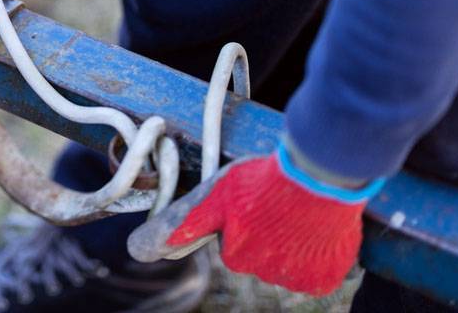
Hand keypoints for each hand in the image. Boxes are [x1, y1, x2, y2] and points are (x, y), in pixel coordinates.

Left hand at [128, 144, 382, 295]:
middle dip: (266, 231)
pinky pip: (315, 269)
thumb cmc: (262, 181)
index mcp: (234, 254)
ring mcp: (291, 277)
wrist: (319, 178)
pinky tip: (315, 228)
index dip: (242, 222)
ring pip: (287, 259)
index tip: (253, 207)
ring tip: (298, 209)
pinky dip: (317, 252)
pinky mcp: (320, 279)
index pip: (232, 244)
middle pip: (258, 252)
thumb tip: (137, 250)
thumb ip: (180, 225)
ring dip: (292, 239)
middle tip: (277, 202)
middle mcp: (259, 271)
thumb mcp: (214, 195)